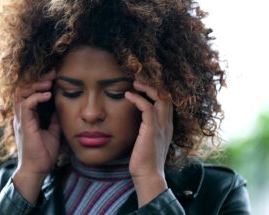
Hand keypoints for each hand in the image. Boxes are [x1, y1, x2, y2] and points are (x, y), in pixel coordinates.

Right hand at [12, 69, 60, 202]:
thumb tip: (59, 107)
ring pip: (22, 94)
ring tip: (49, 82)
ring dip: (36, 86)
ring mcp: (22, 120)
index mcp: (28, 116)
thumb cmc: (44, 153)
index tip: (54, 76)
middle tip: (52, 73)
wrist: (37, 170)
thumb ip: (53, 119)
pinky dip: (36, 97)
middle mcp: (22, 116)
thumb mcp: (53, 131)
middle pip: (24, 90)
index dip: (40, 83)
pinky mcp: (24, 125)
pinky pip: (26, 105)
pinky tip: (48, 95)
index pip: (29, 94)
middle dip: (38, 80)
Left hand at [125, 81, 172, 205]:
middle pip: (167, 95)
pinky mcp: (151, 130)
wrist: (148, 175)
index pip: (167, 100)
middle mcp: (167, 123)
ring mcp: (161, 126)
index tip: (144, 85)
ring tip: (135, 83)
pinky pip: (147, 108)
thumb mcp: (148, 140)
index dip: (158, 89)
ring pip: (161, 98)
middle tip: (139, 79)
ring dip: (147, 87)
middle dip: (154, 84)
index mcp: (167, 125)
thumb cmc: (145, 159)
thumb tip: (137, 119)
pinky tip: (128, 95)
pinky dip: (138, 99)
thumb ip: (147, 128)